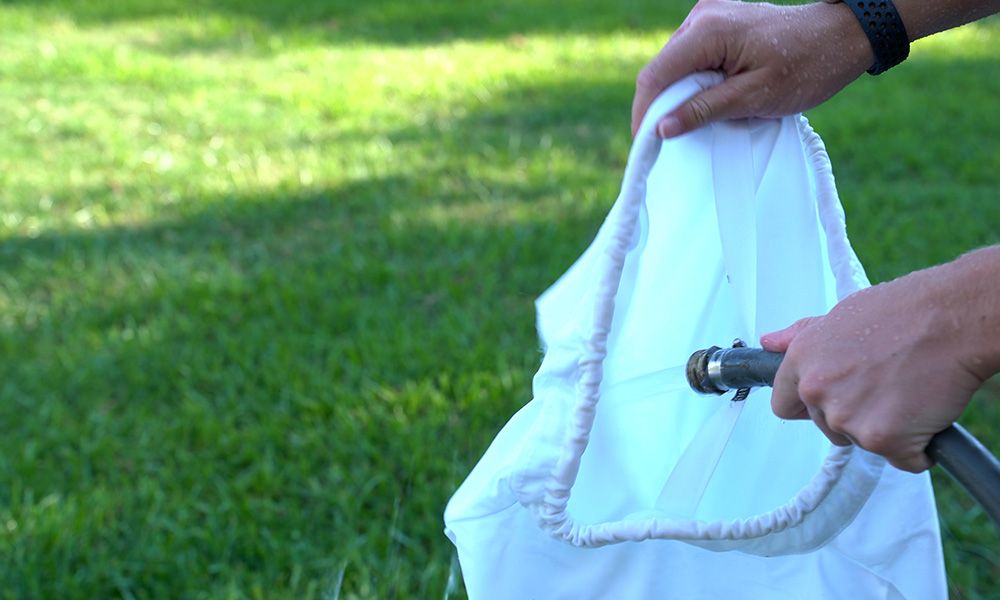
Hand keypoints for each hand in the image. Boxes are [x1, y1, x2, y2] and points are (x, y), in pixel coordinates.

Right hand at [631, 0, 873, 137]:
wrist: (841, 37)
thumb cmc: (806, 66)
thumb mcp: (753, 97)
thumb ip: (703, 110)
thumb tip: (661, 129)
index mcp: (708, 30)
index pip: (656, 75)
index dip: (644, 112)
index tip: (644, 145)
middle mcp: (702, 16)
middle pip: (662, 68)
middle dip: (660, 106)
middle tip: (665, 141)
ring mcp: (709, 16)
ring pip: (675, 65)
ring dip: (677, 95)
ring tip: (687, 124)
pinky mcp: (717, 23)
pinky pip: (691, 57)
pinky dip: (692, 82)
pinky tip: (703, 102)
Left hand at [760, 256, 998, 471]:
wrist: (952, 319)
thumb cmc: (903, 311)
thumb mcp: (840, 315)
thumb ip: (802, 336)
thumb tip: (769, 342)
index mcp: (802, 360)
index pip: (784, 404)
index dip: (808, 407)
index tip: (831, 401)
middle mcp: (817, 390)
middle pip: (826, 426)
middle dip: (853, 415)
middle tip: (885, 387)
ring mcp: (847, 418)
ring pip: (862, 442)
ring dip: (886, 429)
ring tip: (908, 390)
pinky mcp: (882, 439)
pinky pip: (903, 459)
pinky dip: (918, 447)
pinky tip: (928, 412)